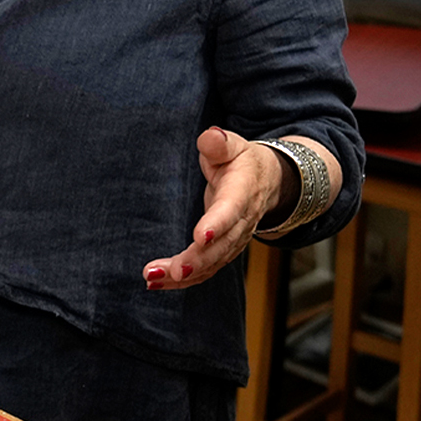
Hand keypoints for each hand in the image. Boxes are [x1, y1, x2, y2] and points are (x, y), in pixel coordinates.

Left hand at [143, 127, 287, 291]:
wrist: (266, 181)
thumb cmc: (241, 161)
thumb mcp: (234, 145)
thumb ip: (220, 143)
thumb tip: (210, 138)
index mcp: (242, 192)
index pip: (231, 209)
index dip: (217, 223)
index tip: (200, 237)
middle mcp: (241, 221)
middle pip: (222, 246)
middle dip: (197, 260)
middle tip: (172, 270)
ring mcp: (234, 240)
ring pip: (212, 263)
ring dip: (184, 275)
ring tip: (153, 278)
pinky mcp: (224, 251)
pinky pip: (206, 270)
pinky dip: (183, 281)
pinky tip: (158, 283)